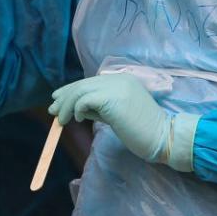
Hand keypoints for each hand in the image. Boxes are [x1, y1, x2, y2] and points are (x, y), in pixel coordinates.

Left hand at [48, 73, 195, 171]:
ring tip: (61, 120)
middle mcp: (118, 78)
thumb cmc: (141, 130)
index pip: (89, 81)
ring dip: (66, 106)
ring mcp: (116, 86)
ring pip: (80, 91)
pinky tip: (78, 119)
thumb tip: (73, 108)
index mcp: (121, 79)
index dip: (70, 90)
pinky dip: (78, 109)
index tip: (56, 99)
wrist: (163, 137)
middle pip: (82, 84)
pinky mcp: (112, 98)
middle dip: (64, 98)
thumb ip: (98, 107)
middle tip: (52, 111)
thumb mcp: (116, 114)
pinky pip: (85, 100)